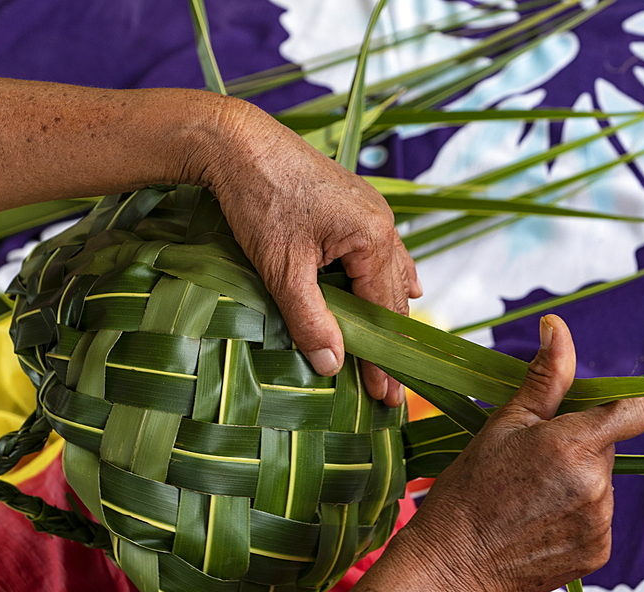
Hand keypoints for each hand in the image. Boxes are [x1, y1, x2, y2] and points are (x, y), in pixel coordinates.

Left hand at [192, 98, 421, 405]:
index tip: (386, 398)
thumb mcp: (281, 268)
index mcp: (373, 239)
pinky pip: (384, 251)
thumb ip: (309, 319)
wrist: (238, 141)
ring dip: (390, 312)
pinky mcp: (356, 204)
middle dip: (389, 343)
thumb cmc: (259, 200)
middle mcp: (383, 224)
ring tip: (395, 351)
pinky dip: (389, 277)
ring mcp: (372, 211)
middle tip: (389, 390)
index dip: (384, 360)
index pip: (384, 314)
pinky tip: (405, 289)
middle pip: (393, 297)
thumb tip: (333, 365)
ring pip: (391, 273)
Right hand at [397, 314, 643, 591]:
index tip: (599, 409)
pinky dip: (575, 515)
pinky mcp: (598, 553)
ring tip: (529, 495)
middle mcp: (596, 486)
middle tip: (531, 460)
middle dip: (580, 445)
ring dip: (577, 481)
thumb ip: (545, 377)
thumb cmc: (469, 489)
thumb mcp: (503, 424)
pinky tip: (537, 521)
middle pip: (609, 447)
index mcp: (572, 446)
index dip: (624, 405)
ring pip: (602, 483)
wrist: (452, 565)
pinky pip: (598, 518)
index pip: (637, 412)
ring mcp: (600, 523)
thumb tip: (558, 327)